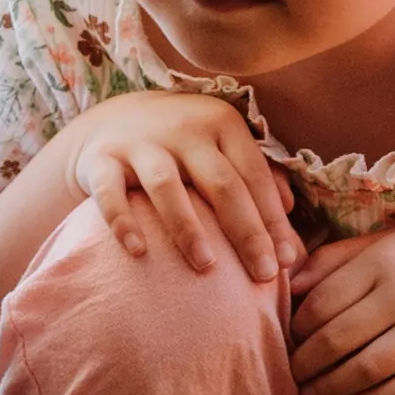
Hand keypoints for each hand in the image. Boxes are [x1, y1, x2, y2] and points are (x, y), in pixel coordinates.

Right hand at [62, 91, 302, 281]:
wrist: (112, 120)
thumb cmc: (183, 146)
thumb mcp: (222, 148)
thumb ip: (258, 180)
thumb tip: (292, 223)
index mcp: (221, 124)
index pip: (254, 175)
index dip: (273, 219)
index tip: (286, 261)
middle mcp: (183, 129)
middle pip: (221, 183)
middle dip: (245, 231)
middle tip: (263, 274)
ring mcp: (139, 143)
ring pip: (166, 186)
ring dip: (187, 227)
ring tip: (206, 265)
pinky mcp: (101, 160)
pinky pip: (110, 193)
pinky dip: (122, 221)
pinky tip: (138, 250)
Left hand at [288, 227, 394, 394]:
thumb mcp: (388, 241)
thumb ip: (335, 258)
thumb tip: (288, 283)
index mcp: (382, 260)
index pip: (320, 302)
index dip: (297, 328)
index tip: (288, 338)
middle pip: (335, 340)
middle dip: (305, 364)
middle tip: (291, 374)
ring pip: (364, 370)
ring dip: (330, 388)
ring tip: (312, 393)